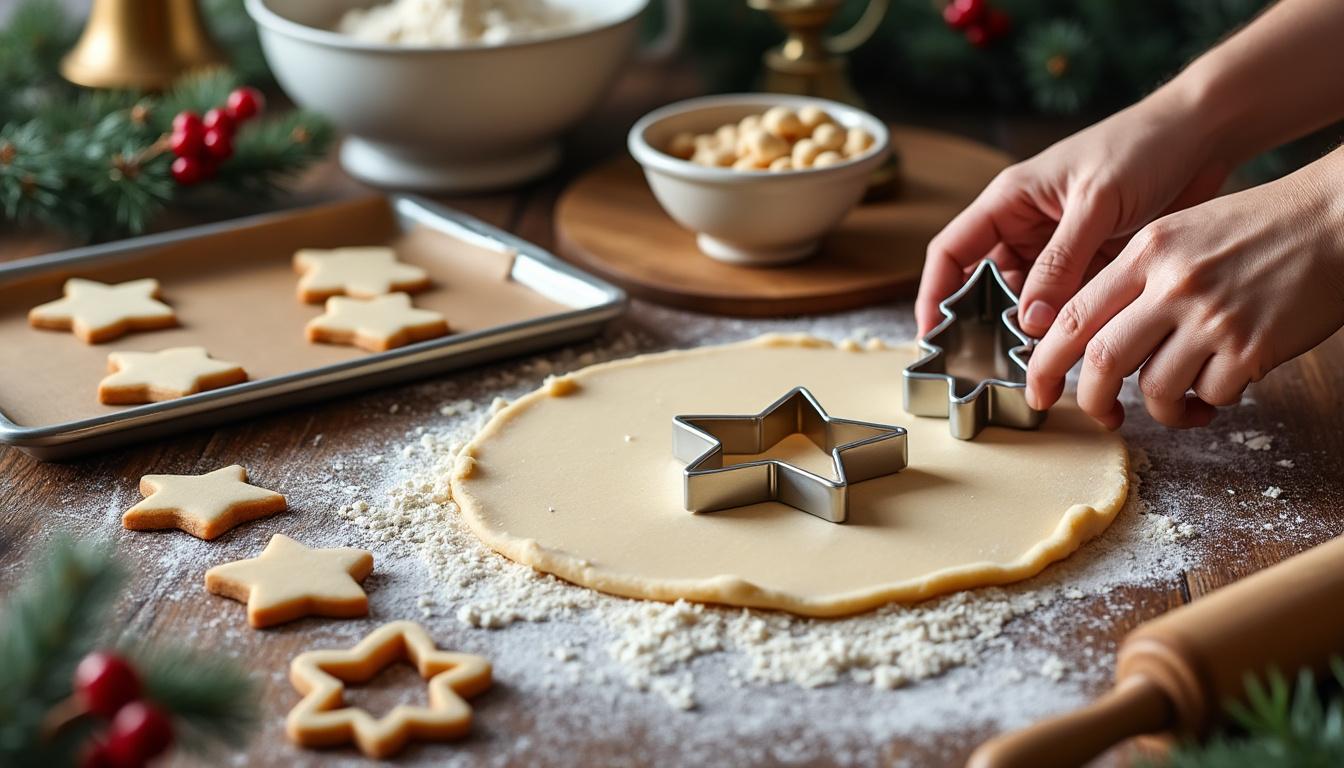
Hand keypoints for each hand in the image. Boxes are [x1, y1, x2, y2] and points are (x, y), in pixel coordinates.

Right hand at [916, 89, 1228, 337]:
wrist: (1206, 133)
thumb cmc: (1144, 146)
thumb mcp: (1096, 203)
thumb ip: (1061, 262)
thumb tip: (1030, 321)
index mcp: (1009, 201)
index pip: (952, 252)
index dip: (934, 295)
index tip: (932, 338)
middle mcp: (1027, 227)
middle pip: (987, 285)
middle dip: (986, 324)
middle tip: (993, 365)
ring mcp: (1061, 248)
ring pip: (1031, 301)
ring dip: (1033, 331)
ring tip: (1037, 365)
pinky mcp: (1095, 262)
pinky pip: (1071, 302)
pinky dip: (1071, 327)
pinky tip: (1077, 351)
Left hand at [1026, 148, 1343, 428]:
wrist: (1339, 217)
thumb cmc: (1261, 226)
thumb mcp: (1182, 232)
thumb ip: (1136, 278)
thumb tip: (1092, 338)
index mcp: (1146, 252)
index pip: (1072, 318)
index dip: (1044, 363)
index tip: (1038, 390)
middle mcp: (1172, 283)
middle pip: (1100, 362)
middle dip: (1090, 401)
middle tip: (1098, 416)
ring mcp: (1212, 317)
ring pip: (1155, 389)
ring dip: (1163, 408)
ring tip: (1180, 403)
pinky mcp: (1252, 347)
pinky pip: (1210, 394)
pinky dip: (1210, 399)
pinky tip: (1225, 381)